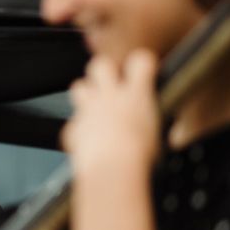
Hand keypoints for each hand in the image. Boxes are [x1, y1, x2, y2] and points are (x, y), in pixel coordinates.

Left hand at [61, 49, 160, 177]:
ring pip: (79, 85)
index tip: (142, 69)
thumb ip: (148, 119)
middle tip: (110, 84)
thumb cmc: (139, 155)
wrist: (111, 168)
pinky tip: (89, 139)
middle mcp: (109, 96)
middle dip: (104, 71)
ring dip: (86, 94)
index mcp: (135, 94)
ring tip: (96, 108)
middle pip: (100, 64)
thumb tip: (147, 121)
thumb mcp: (156, 133)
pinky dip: (79, 128)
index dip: (141, 63)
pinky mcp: (73, 126)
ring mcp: (88, 109)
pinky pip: (72, 121)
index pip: (140, 61)